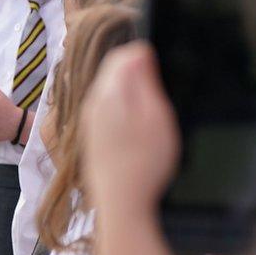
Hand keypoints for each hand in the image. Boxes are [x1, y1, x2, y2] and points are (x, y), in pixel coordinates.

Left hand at [82, 42, 180, 216]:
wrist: (122, 205)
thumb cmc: (145, 162)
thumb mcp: (156, 116)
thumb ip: (143, 80)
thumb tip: (138, 49)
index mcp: (109, 93)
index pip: (123, 56)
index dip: (145, 56)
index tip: (165, 68)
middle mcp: (94, 105)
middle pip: (115, 74)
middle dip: (138, 75)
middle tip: (164, 94)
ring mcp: (91, 124)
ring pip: (112, 95)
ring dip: (132, 97)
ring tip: (154, 118)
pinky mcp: (94, 141)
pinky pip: (109, 115)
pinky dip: (126, 117)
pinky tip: (140, 136)